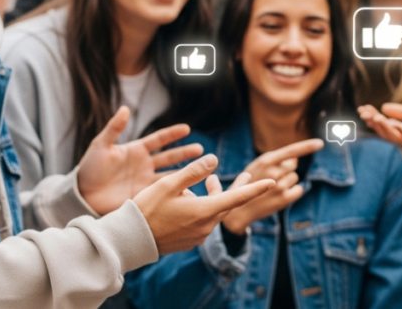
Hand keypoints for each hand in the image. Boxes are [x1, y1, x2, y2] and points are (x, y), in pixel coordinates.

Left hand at [77, 107, 203, 214]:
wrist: (82, 195)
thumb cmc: (89, 168)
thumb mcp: (100, 146)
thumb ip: (114, 128)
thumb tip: (126, 109)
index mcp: (136, 150)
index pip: (159, 139)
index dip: (172, 134)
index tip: (187, 129)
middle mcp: (144, 164)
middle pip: (170, 156)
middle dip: (185, 153)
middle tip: (201, 150)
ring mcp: (146, 181)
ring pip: (171, 174)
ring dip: (185, 171)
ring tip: (201, 169)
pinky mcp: (144, 196)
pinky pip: (163, 192)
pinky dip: (175, 191)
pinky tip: (188, 191)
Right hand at [133, 154, 273, 254]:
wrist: (129, 240)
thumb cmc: (147, 209)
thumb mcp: (168, 184)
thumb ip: (193, 171)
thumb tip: (214, 160)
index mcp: (204, 211)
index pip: (238, 198)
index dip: (256, 189)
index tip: (272, 182)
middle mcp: (205, 226)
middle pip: (228, 204)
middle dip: (236, 188)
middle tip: (247, 175)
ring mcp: (198, 236)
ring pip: (213, 212)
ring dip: (213, 197)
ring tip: (207, 182)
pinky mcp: (190, 241)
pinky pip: (202, 222)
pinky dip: (202, 208)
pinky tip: (188, 200)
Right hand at [221, 139, 323, 234]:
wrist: (238, 211)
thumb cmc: (249, 184)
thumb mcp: (256, 167)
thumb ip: (275, 160)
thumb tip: (296, 160)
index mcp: (265, 161)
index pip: (290, 151)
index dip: (307, 147)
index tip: (321, 143)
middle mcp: (273, 172)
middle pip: (293, 164)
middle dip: (285, 169)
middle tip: (271, 178)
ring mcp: (279, 186)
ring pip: (295, 177)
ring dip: (287, 181)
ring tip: (272, 188)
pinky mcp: (284, 199)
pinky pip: (299, 189)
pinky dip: (293, 192)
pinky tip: (280, 195)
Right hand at [359, 103, 401, 169]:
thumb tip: (384, 107)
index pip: (385, 124)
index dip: (373, 117)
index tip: (363, 107)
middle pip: (386, 132)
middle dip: (374, 123)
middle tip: (363, 113)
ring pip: (395, 137)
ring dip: (384, 128)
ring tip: (374, 117)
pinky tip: (396, 126)